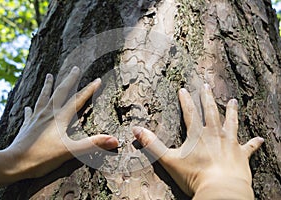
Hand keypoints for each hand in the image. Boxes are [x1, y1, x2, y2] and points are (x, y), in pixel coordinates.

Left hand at [0, 67, 117, 187]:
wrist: (14, 163)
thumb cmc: (42, 158)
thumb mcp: (70, 151)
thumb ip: (92, 144)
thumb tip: (114, 140)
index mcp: (59, 118)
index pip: (78, 100)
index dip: (89, 90)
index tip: (97, 79)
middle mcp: (48, 114)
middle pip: (60, 92)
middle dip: (69, 80)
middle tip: (75, 68)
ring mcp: (36, 118)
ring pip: (43, 97)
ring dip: (48, 86)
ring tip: (49, 75)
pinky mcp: (27, 126)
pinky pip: (30, 113)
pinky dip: (31, 108)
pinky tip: (28, 106)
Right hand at [132, 84, 263, 198]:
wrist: (220, 189)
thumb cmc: (194, 175)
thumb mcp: (168, 159)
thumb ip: (152, 144)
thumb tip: (135, 130)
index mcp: (197, 134)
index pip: (190, 112)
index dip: (186, 100)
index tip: (184, 89)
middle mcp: (215, 134)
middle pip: (211, 111)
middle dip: (208, 98)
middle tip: (207, 86)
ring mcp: (230, 143)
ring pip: (232, 122)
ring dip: (232, 111)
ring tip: (233, 101)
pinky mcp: (241, 155)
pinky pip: (249, 147)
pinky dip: (254, 143)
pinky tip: (261, 139)